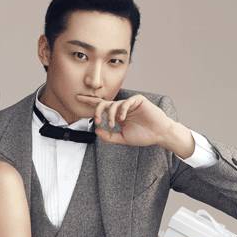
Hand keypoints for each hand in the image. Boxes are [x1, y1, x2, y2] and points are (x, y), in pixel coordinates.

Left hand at [76, 93, 190, 154]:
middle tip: (96, 119)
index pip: (102, 106)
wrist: (159, 135)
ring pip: (114, 104)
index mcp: (118, 114)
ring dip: (110, 115)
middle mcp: (122, 107)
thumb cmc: (143, 136)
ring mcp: (130, 103)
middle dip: (98, 110)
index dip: (90, 102)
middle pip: (105, 103)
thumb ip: (109, 136)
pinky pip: (126, 102)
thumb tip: (96, 130)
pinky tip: (122, 119)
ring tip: (112, 125)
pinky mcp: (138, 100)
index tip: (77, 98)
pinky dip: (122, 110)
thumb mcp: (123, 139)